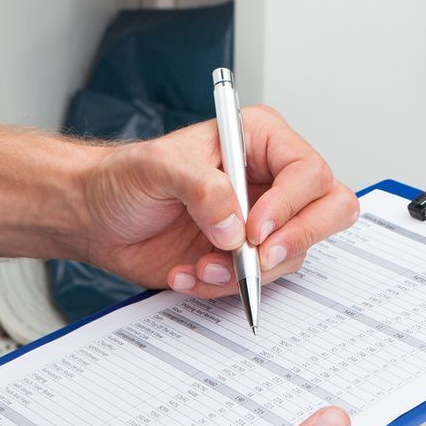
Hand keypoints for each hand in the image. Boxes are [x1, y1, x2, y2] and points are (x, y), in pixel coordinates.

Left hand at [79, 107, 358, 295]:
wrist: (95, 219)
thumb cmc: (123, 178)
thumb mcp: (156, 167)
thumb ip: (200, 187)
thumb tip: (235, 224)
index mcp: (259, 140)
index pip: (307, 171)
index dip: (290, 203)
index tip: (255, 228)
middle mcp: (269, 180)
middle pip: (330, 208)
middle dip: (299, 237)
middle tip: (261, 257)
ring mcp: (261, 221)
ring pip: (294, 252)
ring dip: (248, 270)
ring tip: (200, 264)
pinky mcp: (245, 257)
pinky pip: (259, 281)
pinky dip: (224, 286)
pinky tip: (188, 272)